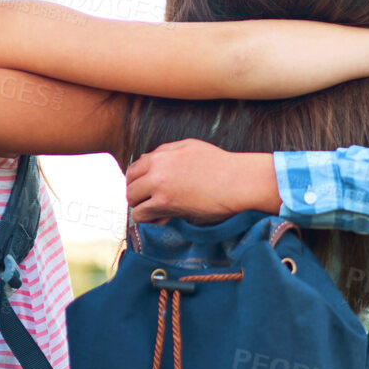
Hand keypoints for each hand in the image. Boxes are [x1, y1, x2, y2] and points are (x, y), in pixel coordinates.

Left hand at [125, 139, 283, 223]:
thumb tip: (150, 160)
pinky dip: (148, 219)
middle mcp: (158, 166)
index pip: (135, 167)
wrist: (239, 181)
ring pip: (132, 199)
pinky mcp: (165, 203)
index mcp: (163, 153)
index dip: (138, 180)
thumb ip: (168, 152)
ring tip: (155, 213)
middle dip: (137, 194)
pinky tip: (161, 220)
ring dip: (141, 207)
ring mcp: (160, 184)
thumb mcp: (192, 148)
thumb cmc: (222, 166)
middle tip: (149, 203)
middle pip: (130, 183)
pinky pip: (141, 214)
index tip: (145, 190)